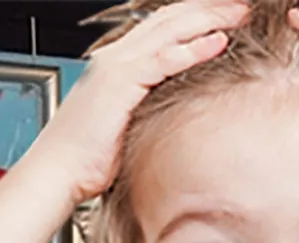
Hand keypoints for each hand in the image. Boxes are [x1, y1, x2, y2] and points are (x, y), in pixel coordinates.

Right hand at [26, 0, 249, 207]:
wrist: (56, 171)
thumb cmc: (85, 158)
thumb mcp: (121, 124)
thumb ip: (144, 107)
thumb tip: (172, 111)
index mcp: (113, 64)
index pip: (160, 27)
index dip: (194, 17)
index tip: (226, 17)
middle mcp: (114, 58)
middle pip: (169, 19)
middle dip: (208, 8)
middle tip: (242, 7)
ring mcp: (116, 67)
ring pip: (171, 30)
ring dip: (209, 19)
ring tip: (240, 15)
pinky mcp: (121, 83)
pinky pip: (165, 59)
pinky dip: (194, 48)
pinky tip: (218, 42)